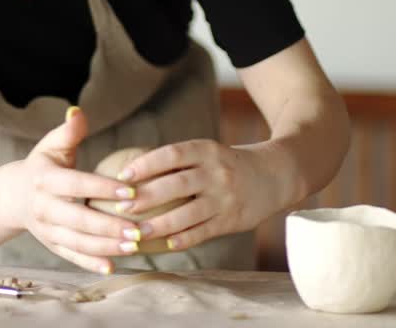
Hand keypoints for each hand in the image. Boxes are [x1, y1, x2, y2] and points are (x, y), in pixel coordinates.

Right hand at [1, 107, 144, 272]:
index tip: (131, 191)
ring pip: (77, 242)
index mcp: (44, 179)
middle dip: (109, 226)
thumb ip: (68, 131)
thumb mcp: (51, 146)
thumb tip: (78, 112)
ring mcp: (46, 229)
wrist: (10, 198)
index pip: (76, 183)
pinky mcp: (51, 245)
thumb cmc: (41, 166)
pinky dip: (90, 263)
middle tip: (139, 228)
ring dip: (105, 247)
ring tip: (135, 246)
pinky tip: (112, 267)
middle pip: (78, 219)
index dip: (103, 188)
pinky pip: (71, 256)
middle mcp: (43, 206)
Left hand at [113, 139, 290, 252]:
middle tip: (120, 205)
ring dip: (159, 225)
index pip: (172, 154)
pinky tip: (165, 245)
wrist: (275, 175)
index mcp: (207, 150)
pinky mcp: (232, 220)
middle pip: (176, 185)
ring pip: (187, 214)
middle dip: (146, 196)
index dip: (146, 164)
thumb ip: (178, 162)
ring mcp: (226, 198)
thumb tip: (131, 173)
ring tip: (136, 232)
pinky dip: (183, 239)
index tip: (123, 176)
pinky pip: (203, 232)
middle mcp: (217, 173)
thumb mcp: (208, 152)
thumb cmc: (228, 164)